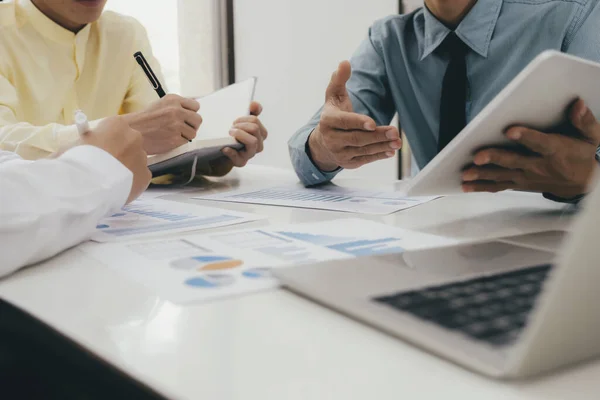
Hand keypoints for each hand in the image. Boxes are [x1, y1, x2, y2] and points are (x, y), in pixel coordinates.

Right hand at [82, 116, 151, 202]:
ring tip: (109, 180)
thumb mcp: (71, 145)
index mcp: (116, 124)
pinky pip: (138, 177)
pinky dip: (131, 182)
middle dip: (119, 152)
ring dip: (125, 167)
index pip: (114, 127)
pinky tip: (118, 188)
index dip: (106, 139)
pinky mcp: (146, 176)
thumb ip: (83, 142)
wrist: (87, 187)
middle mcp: (134, 137)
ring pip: (135, 160)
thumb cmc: (75, 162)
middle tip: (105, 165)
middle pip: (128, 143)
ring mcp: (142, 157)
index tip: (98, 148)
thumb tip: (83, 145)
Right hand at [123, 94, 202, 154]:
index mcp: (173, 100)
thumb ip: (176, 106)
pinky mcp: (175, 139)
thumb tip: (192, 110)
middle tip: (183, 128)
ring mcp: (176, 125)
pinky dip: (178, 142)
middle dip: (192, 125)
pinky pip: (185, 141)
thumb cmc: (144, 120)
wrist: (131, 132)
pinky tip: (168, 139)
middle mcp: (176, 111)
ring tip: (172, 134)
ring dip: (185, 135)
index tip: (187, 117)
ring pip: (193, 132)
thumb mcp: (160, 105)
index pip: (195, 106)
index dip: (191, 113)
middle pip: (198, 120)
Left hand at [221, 101, 268, 167]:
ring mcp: (250, 154)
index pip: (256, 121)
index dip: (245, 118)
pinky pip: (239, 158)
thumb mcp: (242, 121)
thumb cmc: (234, 135)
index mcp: (259, 134)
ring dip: (240, 135)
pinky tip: (225, 148)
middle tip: (231, 127)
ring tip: (229, 133)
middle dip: (242, 125)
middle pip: (255, 129)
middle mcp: (258, 144)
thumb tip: (254, 104)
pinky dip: (231, 152)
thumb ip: (250, 111)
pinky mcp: (241, 162)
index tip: (235, 120)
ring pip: (253, 142)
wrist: (221, 151)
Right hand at [308, 61, 401, 170]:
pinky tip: (391, 150)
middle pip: (357, 138)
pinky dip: (379, 155)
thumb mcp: (333, 96)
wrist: (322, 143)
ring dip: (382, 145)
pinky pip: (365, 159)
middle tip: (394, 131)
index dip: (358, 122)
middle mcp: (331, 139)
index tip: (372, 123)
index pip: (344, 122)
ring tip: (397, 141)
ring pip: (363, 150)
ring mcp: (339, 153)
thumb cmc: (333, 115)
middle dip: (377, 135)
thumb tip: (344, 62)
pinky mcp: (348, 163)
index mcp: (328, 121)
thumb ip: (339, 79)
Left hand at [462, 100, 599, 197]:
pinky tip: (465, 185)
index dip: (526, 137)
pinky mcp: (519, 184)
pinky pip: (499, 186)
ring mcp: (527, 177)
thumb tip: (577, 104)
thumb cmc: (582, 155)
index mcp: (555, 151)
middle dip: (495, 158)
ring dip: (482, 175)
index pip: (539, 143)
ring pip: (502, 176)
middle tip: (477, 157)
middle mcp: (538, 166)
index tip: (510, 130)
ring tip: (465, 174)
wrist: (584, 184)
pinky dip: (482, 187)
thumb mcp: (591, 137)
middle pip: (514, 161)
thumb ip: (584, 121)